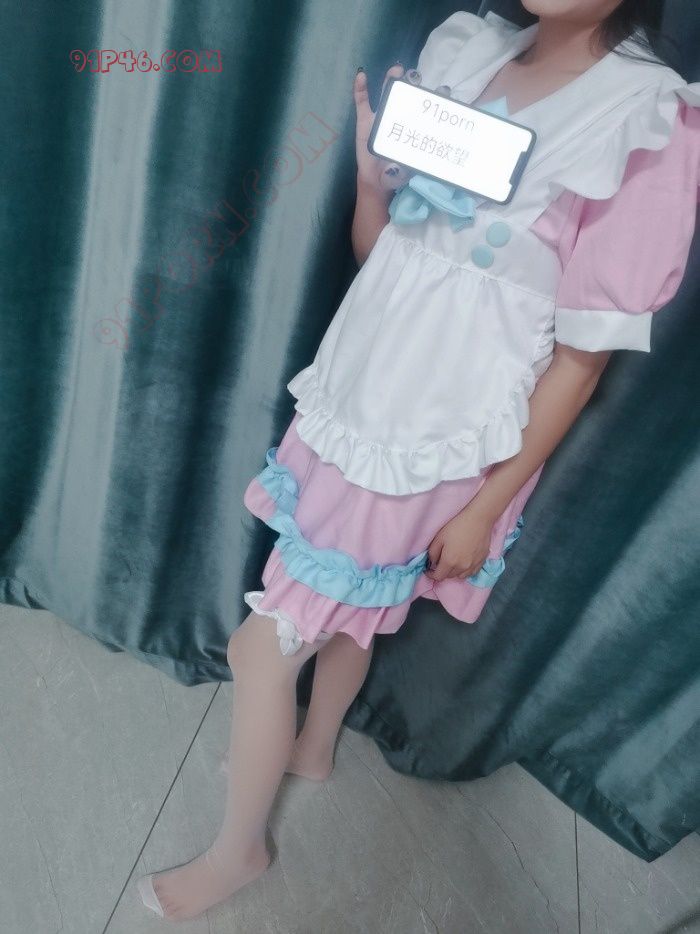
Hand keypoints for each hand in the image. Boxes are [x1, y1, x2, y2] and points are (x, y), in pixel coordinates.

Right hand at [353, 65, 450, 193]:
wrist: (378, 180)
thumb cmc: (397, 173)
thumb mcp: (405, 173)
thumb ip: (403, 171)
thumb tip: (396, 168)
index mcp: (416, 124)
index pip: (429, 106)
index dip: (437, 96)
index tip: (443, 92)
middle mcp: (401, 115)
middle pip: (409, 93)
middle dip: (414, 81)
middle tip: (416, 77)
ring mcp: (382, 115)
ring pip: (387, 91)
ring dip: (392, 78)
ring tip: (396, 70)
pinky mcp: (365, 120)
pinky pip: (362, 101)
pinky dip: (360, 88)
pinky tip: (361, 76)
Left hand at [425, 504, 494, 582]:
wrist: (478, 519)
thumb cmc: (457, 526)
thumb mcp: (439, 537)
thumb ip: (432, 553)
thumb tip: (432, 563)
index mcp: (450, 561)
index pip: (438, 576)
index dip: (431, 575)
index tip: (428, 570)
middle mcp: (462, 567)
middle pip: (449, 576)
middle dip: (442, 571)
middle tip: (440, 562)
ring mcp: (473, 565)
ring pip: (460, 576)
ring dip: (454, 572)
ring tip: (452, 562)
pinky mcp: (482, 561)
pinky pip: (471, 572)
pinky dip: (465, 571)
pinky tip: (463, 562)